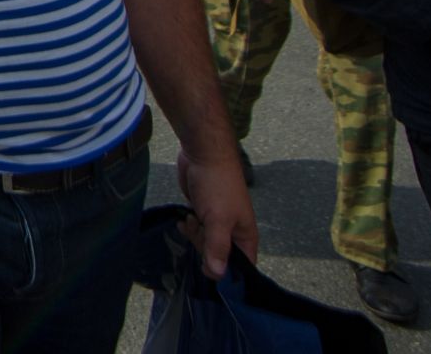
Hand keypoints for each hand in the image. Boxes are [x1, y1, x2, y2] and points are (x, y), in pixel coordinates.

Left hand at [176, 148, 258, 278]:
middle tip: (198, 229)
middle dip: (204, 247)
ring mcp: (218, 222)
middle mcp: (234, 232)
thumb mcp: (218, 220)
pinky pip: (196, 230)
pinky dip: (189, 226)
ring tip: (191, 219)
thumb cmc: (217, 187)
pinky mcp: (203, 213)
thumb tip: (218, 275)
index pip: (241, 268)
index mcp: (246, 237)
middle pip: (219, 257)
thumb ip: (218, 247)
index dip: (226, 273)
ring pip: (205, 244)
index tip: (208, 267)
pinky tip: (184, 217)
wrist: (203, 154)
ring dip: (194, 235)